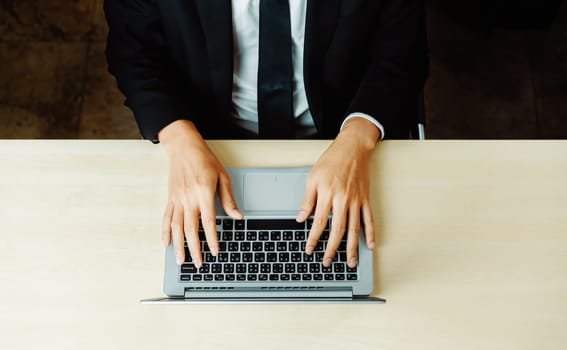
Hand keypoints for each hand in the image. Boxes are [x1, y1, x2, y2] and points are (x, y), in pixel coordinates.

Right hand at [159, 120, 242, 266]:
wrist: (183, 146)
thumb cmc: (204, 159)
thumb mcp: (222, 176)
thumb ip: (228, 198)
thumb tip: (237, 216)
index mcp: (203, 193)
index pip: (208, 222)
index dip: (211, 239)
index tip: (215, 251)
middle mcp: (188, 198)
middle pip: (190, 229)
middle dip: (194, 249)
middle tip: (198, 264)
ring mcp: (177, 199)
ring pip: (176, 227)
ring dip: (178, 246)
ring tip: (180, 261)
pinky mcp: (170, 198)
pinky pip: (166, 218)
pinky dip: (165, 232)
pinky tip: (166, 244)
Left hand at [296, 118, 378, 267]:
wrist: (353, 147)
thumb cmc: (332, 160)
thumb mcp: (313, 177)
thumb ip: (308, 199)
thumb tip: (301, 217)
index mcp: (328, 194)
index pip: (319, 222)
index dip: (314, 238)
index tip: (310, 249)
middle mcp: (343, 200)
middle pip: (338, 230)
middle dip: (332, 249)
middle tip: (328, 262)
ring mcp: (356, 201)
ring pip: (354, 229)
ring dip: (352, 248)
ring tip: (350, 262)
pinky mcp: (366, 199)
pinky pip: (369, 219)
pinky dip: (370, 234)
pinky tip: (370, 245)